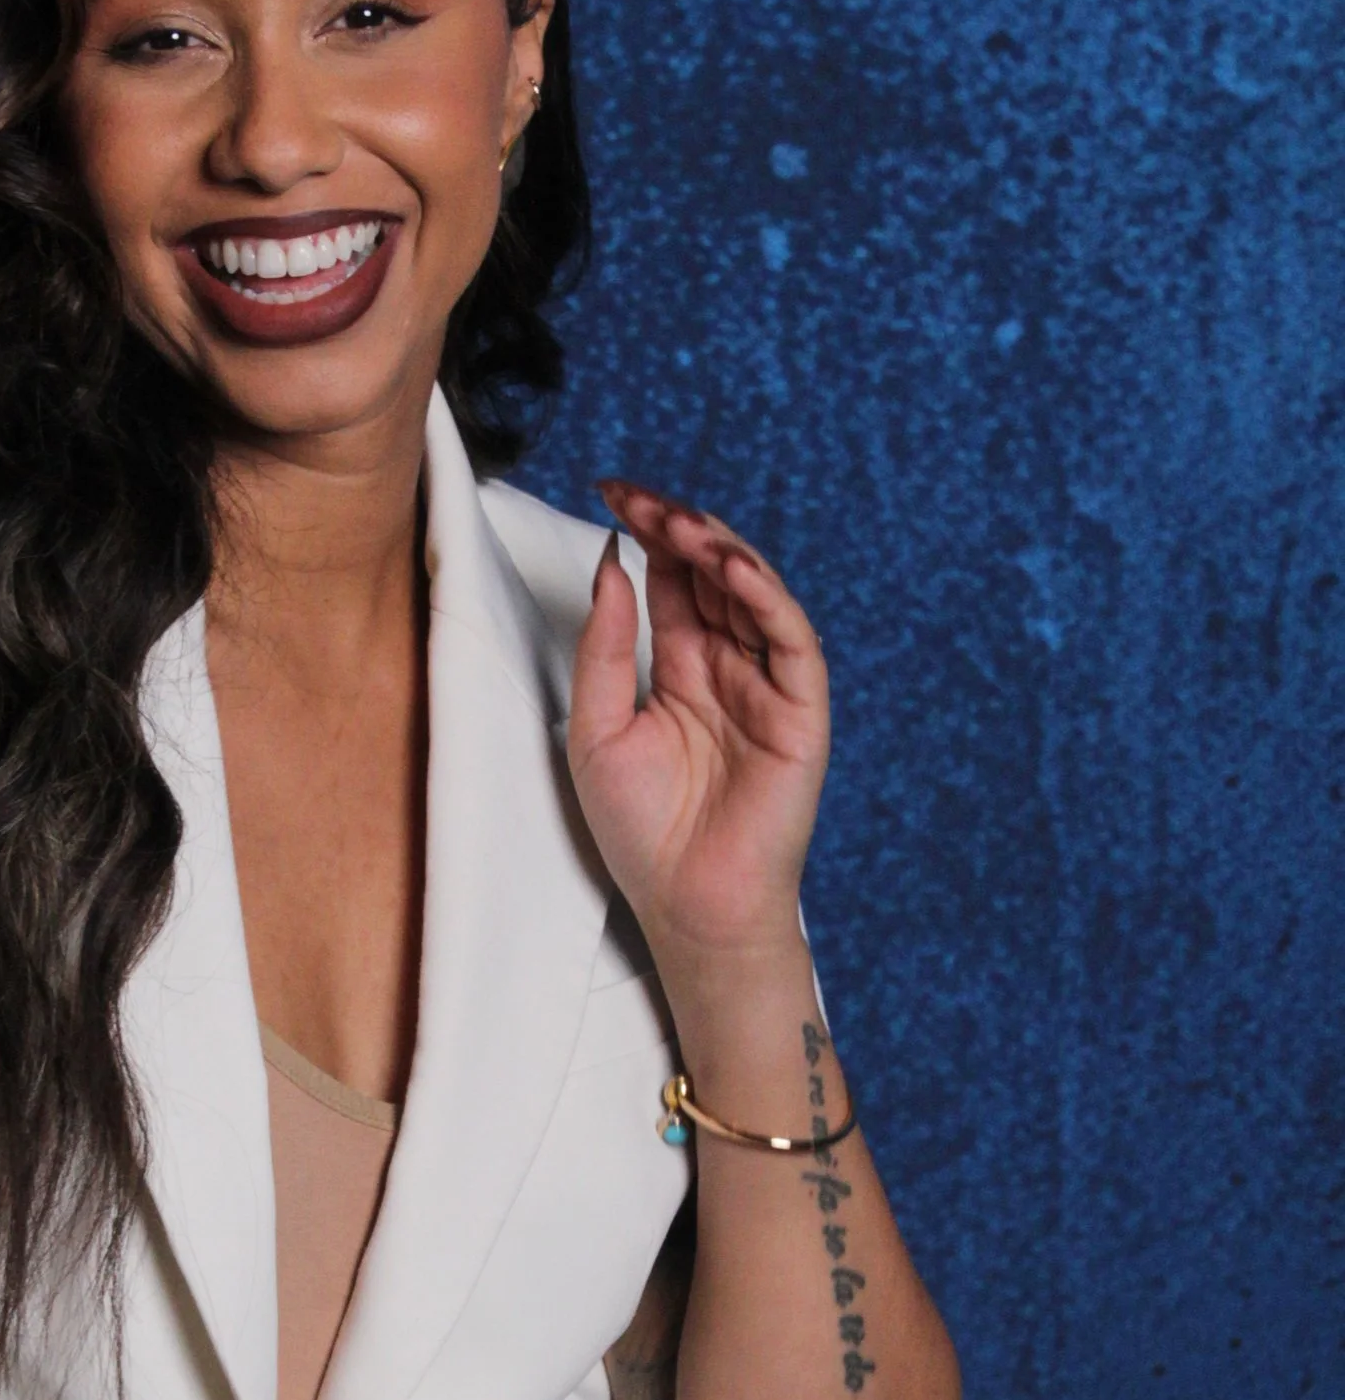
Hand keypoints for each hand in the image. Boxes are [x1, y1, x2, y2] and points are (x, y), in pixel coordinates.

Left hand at [565, 480, 828, 974]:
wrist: (686, 906)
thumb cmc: (640, 832)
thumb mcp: (599, 727)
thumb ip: (605, 646)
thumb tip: (612, 563)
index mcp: (681, 668)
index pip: (672, 580)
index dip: (646, 534)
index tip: (611, 493)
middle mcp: (728, 668)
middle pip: (713, 575)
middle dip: (678, 529)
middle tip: (640, 497)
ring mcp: (768, 687)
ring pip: (755, 596)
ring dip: (721, 551)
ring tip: (680, 523)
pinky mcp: (800, 714)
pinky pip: (792, 643)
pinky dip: (766, 600)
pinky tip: (732, 569)